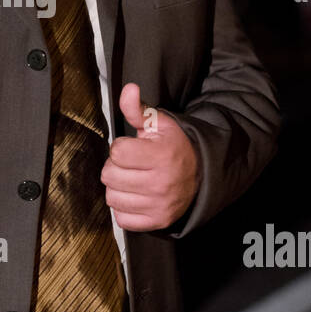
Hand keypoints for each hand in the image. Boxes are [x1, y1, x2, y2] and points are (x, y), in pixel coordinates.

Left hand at [101, 83, 200, 230]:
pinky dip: (124, 209)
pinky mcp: (157, 222)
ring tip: (133, 180)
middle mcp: (161, 183)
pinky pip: (122, 219)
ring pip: (112, 198)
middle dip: (116, 168)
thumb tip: (129, 90)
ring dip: (118, 188)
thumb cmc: (174, 146)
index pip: (117, 151)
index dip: (120, 147)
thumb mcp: (158, 124)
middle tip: (132, 165)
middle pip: (110, 176)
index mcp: (161, 156)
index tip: (132, 148)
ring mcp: (159, 206)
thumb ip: (138, 109)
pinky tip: (136, 196)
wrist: (201, 174)